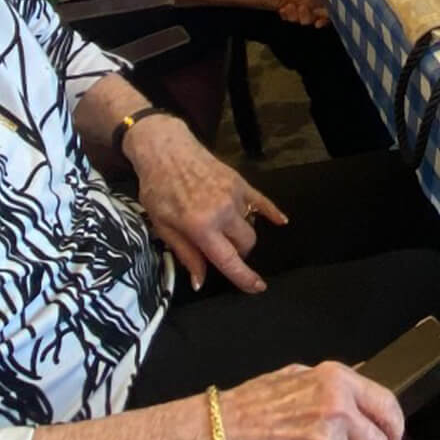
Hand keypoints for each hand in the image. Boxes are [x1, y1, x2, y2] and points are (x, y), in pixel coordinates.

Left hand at [124, 115, 285, 292]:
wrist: (167, 150)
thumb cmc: (158, 190)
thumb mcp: (163, 226)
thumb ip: (186, 254)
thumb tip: (201, 281)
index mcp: (202, 226)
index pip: (229, 260)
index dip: (244, 277)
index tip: (258, 288)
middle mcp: (224, 211)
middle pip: (246, 243)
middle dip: (238, 253)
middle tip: (220, 250)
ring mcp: (235, 194)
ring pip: (251, 225)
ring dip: (242, 233)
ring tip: (223, 228)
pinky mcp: (240, 181)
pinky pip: (262, 201)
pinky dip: (272, 213)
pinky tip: (281, 221)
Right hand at [217, 362, 403, 439]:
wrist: (221, 427)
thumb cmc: (254, 403)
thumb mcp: (297, 375)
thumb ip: (333, 382)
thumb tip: (361, 380)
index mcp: (336, 379)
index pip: (385, 403)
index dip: (394, 426)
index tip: (394, 437)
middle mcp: (337, 404)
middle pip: (379, 439)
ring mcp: (327, 436)